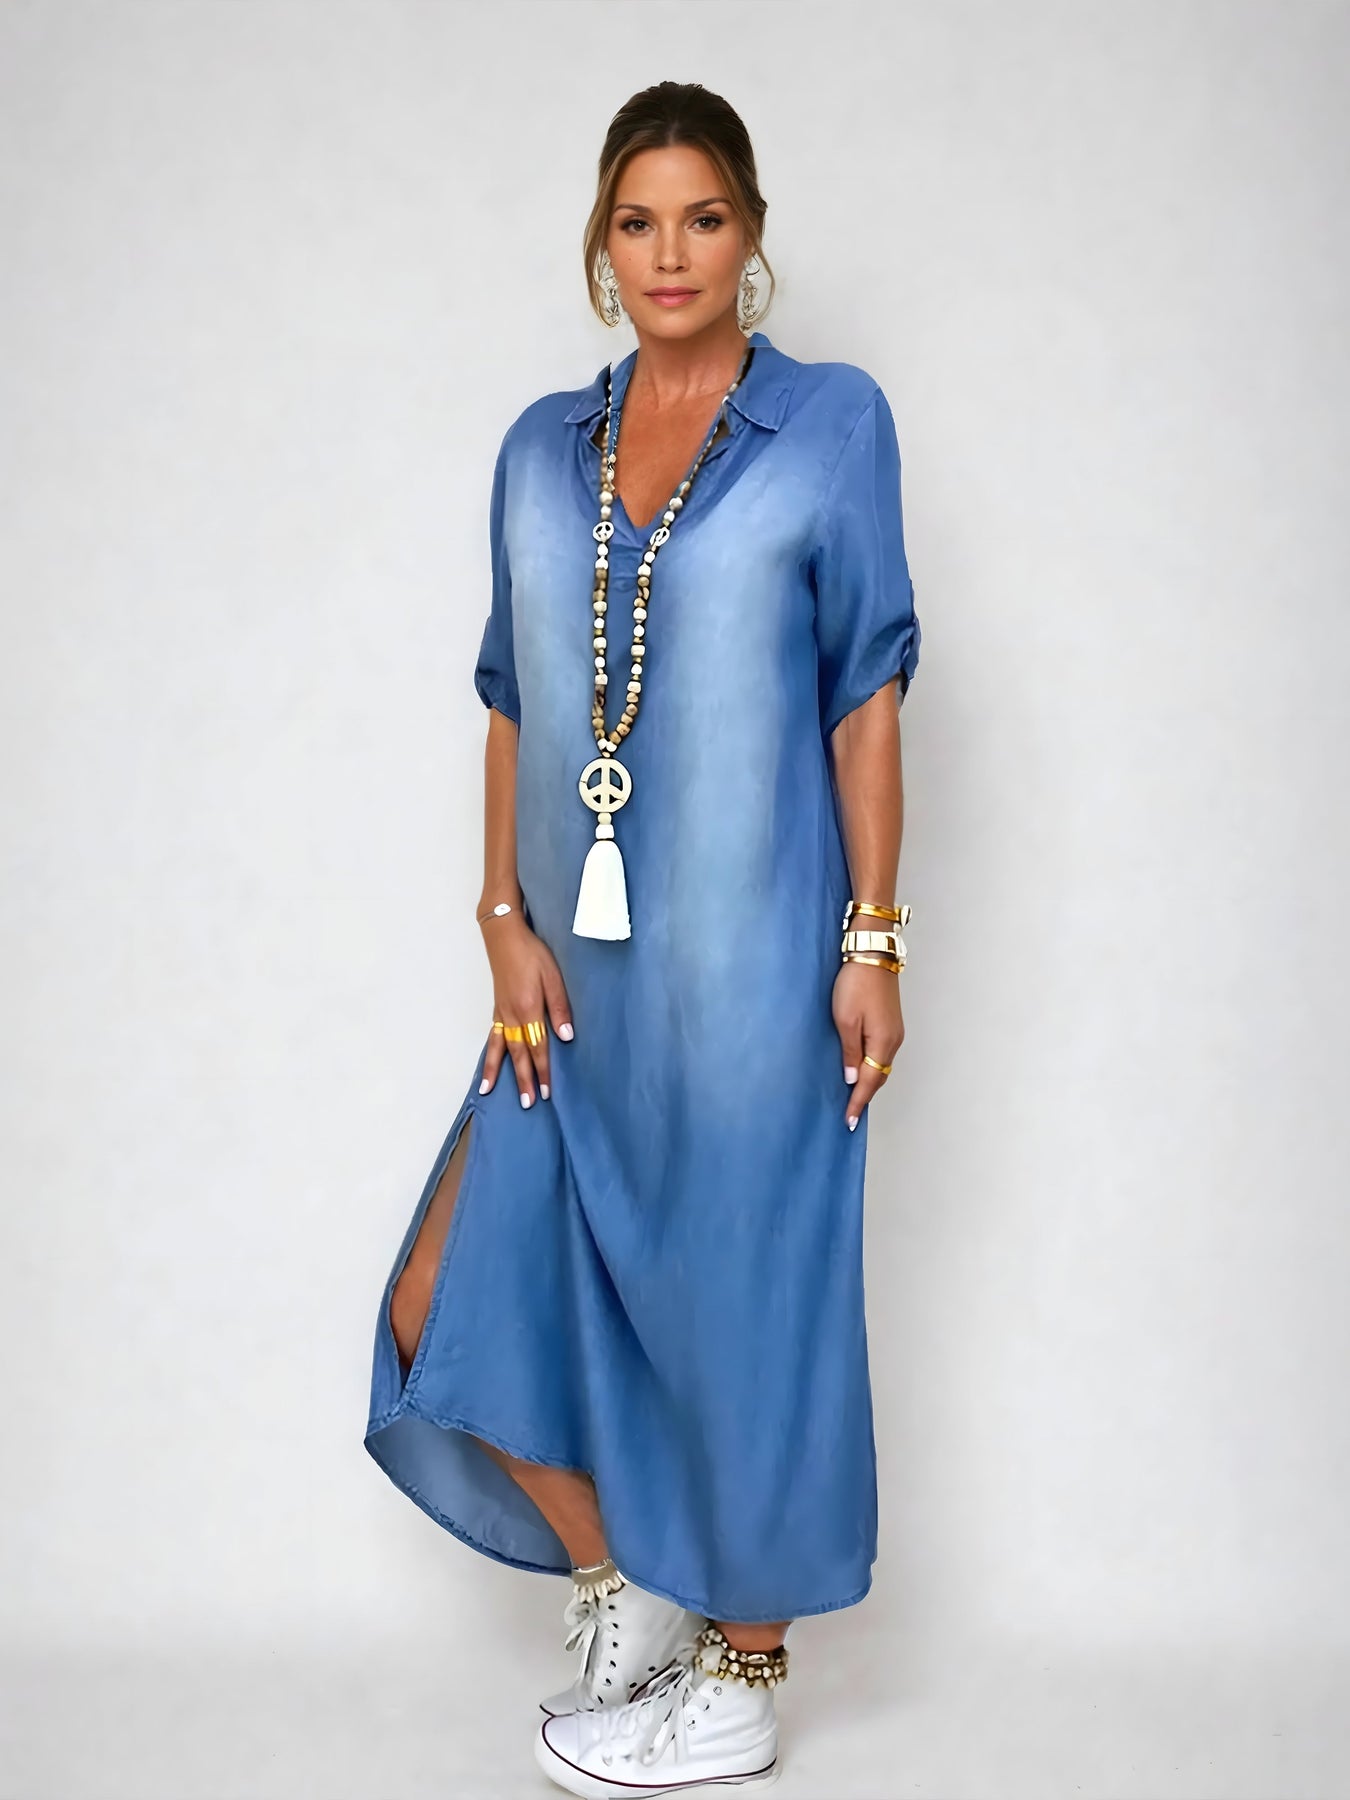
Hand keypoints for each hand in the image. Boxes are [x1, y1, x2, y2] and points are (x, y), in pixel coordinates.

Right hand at [477, 911, 573, 1106]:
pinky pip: (492, 1037)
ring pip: (499, 1049)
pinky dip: (488, 1054)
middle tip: (527, 1103)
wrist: (504, 936)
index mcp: (529, 1009)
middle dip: (523, 1080)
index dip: (543, 1071)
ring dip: (496, 1072)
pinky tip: (488, 1065)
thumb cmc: (532, 953)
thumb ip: (559, 1007)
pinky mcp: (497, 1008)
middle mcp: (512, 1016)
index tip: (548, 1092)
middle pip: (518, 1054)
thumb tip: (565, 1036)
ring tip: (488, 1092)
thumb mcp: (553, 976)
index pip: (538, 1047)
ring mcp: (501, 1013)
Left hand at [833, 960, 903, 1129]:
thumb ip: (849, 1052)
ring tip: (854, 1097)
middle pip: (878, 1076)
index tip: (849, 1121)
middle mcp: (893, 1041)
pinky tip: (861, 1069)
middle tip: (850, 1114)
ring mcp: (894, 1032)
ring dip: (869, 1082)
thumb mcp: (845, 1020)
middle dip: (864, 1096)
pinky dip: (872, 1066)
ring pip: (881, 1065)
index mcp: (882, 1042)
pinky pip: (882, 1053)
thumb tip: (851, 1078)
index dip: (857, 1102)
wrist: (873, 954)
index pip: (868, 1082)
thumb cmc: (855, 984)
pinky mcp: (891, 1023)